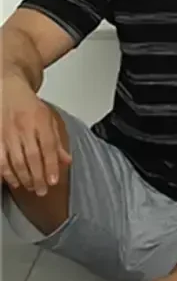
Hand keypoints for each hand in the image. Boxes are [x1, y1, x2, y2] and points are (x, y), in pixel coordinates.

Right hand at [0, 77, 70, 195]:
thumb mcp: (49, 119)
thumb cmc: (30, 106)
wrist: (8, 90)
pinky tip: (14, 181)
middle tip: (42, 190)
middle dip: (38, 177)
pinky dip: (6, 173)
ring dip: (24, 178)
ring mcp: (7, 133)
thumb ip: (57, 141)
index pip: (48, 146)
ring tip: (31, 187)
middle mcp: (23, 127)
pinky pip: (0, 160)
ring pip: (15, 161)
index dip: (51, 165)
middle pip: (32, 157)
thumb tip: (66, 160)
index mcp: (40, 120)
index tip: (54, 180)